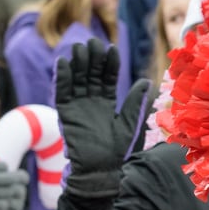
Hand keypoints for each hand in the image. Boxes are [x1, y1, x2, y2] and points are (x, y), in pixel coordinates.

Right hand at [55, 40, 151, 176]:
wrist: (100, 167)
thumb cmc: (117, 149)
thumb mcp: (129, 122)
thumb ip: (135, 102)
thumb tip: (146, 81)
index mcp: (108, 102)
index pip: (108, 78)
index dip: (109, 64)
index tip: (112, 49)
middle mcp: (92, 101)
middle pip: (91, 75)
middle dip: (92, 59)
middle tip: (93, 42)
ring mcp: (78, 105)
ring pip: (77, 79)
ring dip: (77, 63)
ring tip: (79, 48)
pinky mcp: (65, 112)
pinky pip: (62, 92)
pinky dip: (62, 78)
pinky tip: (62, 62)